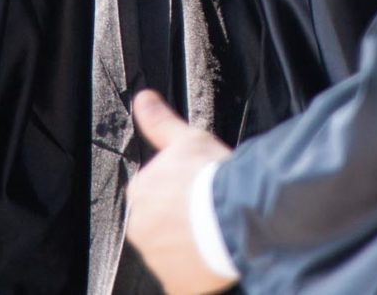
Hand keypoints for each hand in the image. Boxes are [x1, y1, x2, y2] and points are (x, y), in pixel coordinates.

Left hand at [127, 90, 236, 294]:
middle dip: (179, 220)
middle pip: (159, 224)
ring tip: (214, 234)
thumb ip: (160, 122)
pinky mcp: (176, 284)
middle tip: (206, 213)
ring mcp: (156, 260)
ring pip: (171, 252)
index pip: (152, 193)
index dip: (177, 192)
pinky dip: (196, 273)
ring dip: (187, 246)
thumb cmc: (212, 177)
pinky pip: (183, 280)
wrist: (238, 215)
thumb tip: (143, 100)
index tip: (195, 192)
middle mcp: (140, 229)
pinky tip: (214, 257)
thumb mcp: (187, 139)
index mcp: (139, 193)